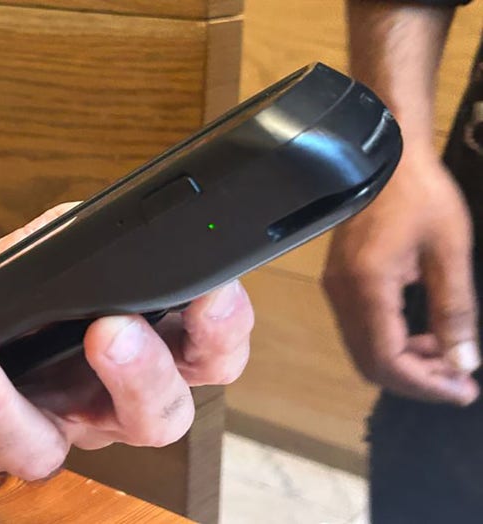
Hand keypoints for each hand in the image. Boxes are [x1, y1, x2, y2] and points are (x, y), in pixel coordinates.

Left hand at [0, 204, 253, 490]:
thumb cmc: (8, 293)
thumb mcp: (46, 251)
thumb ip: (73, 242)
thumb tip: (86, 234)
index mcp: (141, 353)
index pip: (208, 354)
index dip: (221, 332)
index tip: (209, 294)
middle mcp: (103, 406)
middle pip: (155, 420)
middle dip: (140, 377)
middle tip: (110, 332)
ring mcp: (44, 434)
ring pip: (41, 451)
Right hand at [324, 151, 479, 404]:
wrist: (386, 156)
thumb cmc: (422, 195)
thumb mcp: (450, 251)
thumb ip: (455, 310)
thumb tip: (465, 363)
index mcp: (369, 287)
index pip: (388, 359)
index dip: (426, 384)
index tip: (465, 390)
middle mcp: (343, 295)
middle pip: (371, 363)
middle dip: (415, 381)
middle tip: (459, 382)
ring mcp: (336, 289)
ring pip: (364, 350)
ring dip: (403, 364)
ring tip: (446, 357)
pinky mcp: (339, 282)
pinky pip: (360, 330)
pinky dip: (390, 343)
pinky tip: (421, 334)